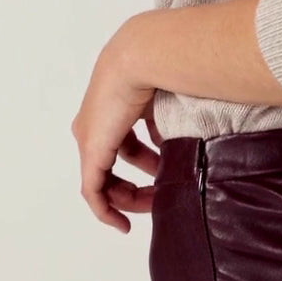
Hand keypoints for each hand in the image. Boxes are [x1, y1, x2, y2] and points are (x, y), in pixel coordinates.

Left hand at [71, 42, 161, 232]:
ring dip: (128, 197)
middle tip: (162, 196)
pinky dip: (106, 210)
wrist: (142, 55)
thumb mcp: (170, 102)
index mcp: (115, 105)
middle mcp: (96, 122)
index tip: (167, 178)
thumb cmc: (162, 69)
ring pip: (103, 180)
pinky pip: (93, 191)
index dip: (147, 163)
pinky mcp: (91, 150)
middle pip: (112, 164)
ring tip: (153, 206)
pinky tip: (121, 224)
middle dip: (137, 184)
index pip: (126, 144)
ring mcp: (90, 137)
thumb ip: (173, 124)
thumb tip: (191, 145)